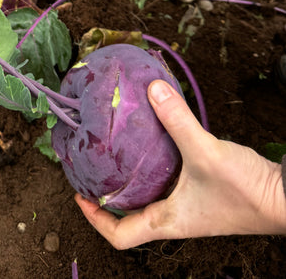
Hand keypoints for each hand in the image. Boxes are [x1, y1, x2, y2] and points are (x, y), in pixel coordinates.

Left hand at [75, 80, 285, 248]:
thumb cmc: (246, 191)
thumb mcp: (204, 151)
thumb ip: (177, 119)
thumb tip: (152, 90)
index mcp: (167, 222)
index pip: (120, 236)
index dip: (94, 219)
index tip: (79, 195)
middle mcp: (175, 219)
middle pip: (129, 218)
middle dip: (107, 197)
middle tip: (93, 171)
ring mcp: (190, 207)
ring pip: (149, 199)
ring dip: (130, 181)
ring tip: (115, 154)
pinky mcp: (203, 193)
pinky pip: (168, 183)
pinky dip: (154, 168)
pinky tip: (154, 142)